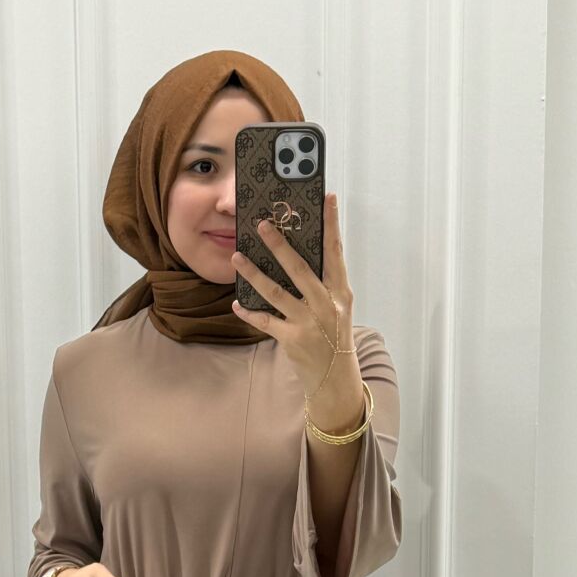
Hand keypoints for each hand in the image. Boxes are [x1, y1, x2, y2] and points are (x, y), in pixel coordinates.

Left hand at [231, 192, 360, 416]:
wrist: (335, 377)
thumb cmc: (334, 335)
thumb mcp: (338, 305)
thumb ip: (324, 281)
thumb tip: (299, 253)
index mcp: (340, 291)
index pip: (335, 251)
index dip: (331, 224)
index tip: (326, 199)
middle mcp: (326, 304)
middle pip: (299, 268)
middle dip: (279, 245)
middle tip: (262, 225)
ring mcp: (308, 322)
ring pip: (276, 292)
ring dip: (254, 274)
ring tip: (237, 257)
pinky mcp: (292, 339)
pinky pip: (265, 321)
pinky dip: (249, 312)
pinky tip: (236, 303)